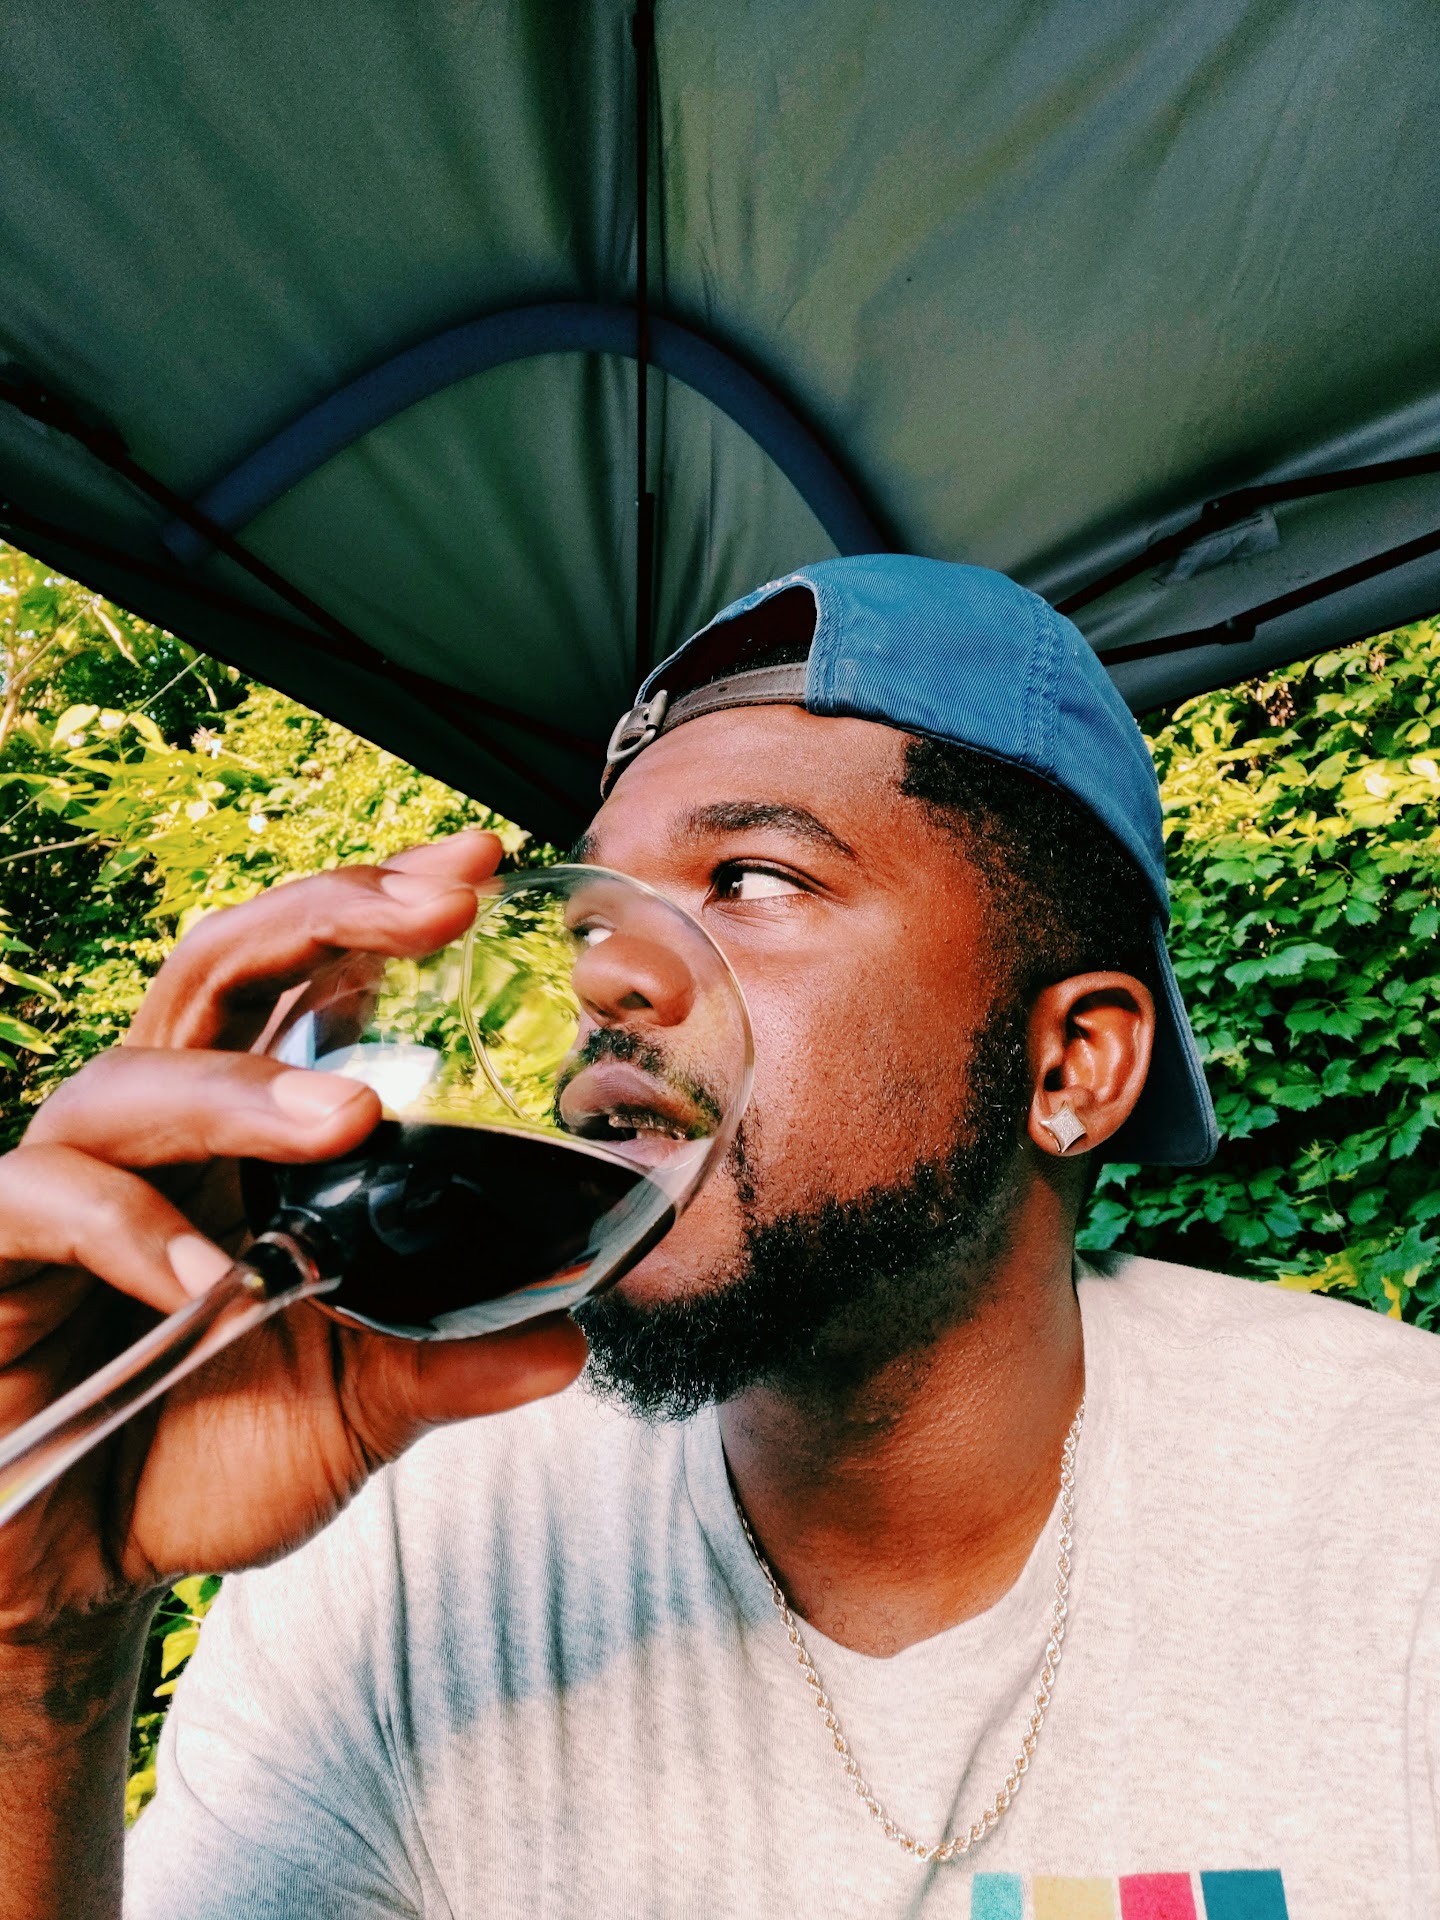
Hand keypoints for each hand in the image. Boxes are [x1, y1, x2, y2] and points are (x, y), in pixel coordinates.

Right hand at [0, 831, 587, 1653]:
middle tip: (443, 907)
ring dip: (243, 1090)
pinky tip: (202, 1282)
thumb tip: (572, 1343)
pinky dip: (126, 1231)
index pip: (299, 982)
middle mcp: (155, 1136)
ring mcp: (66, 1188)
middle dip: (326, 916)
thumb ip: (445, 1364)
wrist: (70, 1569)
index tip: (477, 864)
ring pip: (129, 1080)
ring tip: (354, 1119)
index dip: (373, 906)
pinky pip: (41, 1203)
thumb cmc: (196, 1458)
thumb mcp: (352, 1411)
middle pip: (216, 968)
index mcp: (240, 1138)